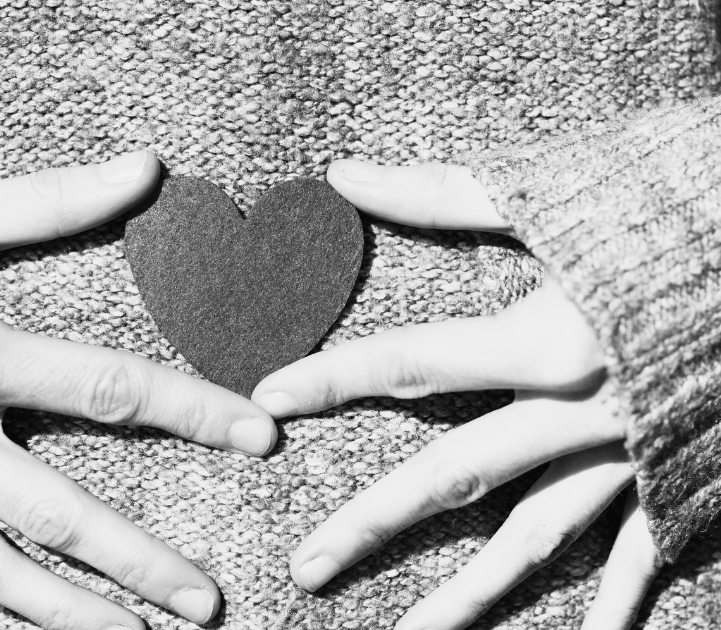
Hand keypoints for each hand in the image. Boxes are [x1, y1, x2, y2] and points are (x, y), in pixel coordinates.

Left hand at [251, 161, 660, 629]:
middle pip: (453, 478)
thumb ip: (444, 194)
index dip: (331, 382)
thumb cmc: (674, 207)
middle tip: (306, 570)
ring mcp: (630, 456)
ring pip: (534, 540)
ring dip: (469, 596)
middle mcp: (577, 413)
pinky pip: (645, 556)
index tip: (266, 399)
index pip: (409, 366)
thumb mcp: (558, 196)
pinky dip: (616, 607)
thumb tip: (344, 174)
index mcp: (543, 341)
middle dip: (373, 526)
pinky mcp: (683, 478)